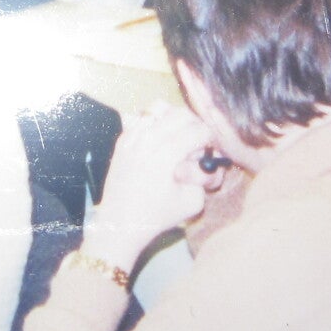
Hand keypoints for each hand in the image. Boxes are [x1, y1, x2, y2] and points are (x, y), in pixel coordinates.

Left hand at [81, 104, 214, 273]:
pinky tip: (159, 142)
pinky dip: (156, 124)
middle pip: (181, 114)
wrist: (120, 222)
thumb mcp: (194, 201)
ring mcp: (132, 137)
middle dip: (194, 126)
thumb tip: (208, 156)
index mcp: (165, 157)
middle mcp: (146, 141)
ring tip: (177, 138)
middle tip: (196, 144)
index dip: (210, 139)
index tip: (210, 150)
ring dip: (175, 120)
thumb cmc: (158, 215)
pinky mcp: (122, 139)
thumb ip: (207, 175)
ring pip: (160, 108)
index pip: (198, 131)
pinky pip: (143, 117)